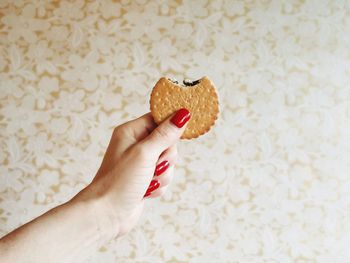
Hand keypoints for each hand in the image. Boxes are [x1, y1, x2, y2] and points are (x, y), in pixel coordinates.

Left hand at [74, 109, 190, 236]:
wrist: (107, 214)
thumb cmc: (119, 181)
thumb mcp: (145, 153)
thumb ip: (165, 134)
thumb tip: (182, 114)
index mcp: (131, 132)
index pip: (158, 119)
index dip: (170, 127)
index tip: (176, 137)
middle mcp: (136, 145)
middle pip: (167, 142)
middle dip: (166, 158)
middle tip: (155, 165)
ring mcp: (141, 162)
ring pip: (168, 162)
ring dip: (162, 175)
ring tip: (147, 181)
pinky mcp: (145, 178)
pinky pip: (164, 176)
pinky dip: (158, 185)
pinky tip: (146, 190)